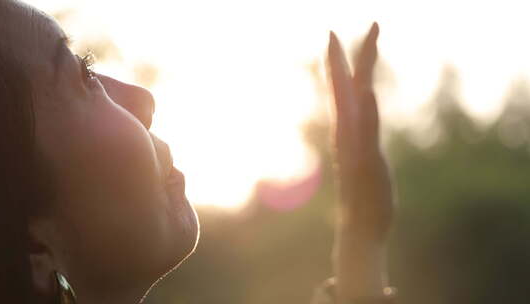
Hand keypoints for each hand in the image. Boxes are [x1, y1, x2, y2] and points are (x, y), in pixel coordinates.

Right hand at [327, 23, 392, 243]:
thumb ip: (362, 146)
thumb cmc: (367, 198)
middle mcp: (347, 136)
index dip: (340, 64)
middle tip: (330, 32)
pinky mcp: (366, 163)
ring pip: (352, 105)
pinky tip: (368, 93)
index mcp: (349, 132)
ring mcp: (354, 148)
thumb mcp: (367, 163)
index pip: (344, 91)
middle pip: (344, 90)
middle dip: (339, 60)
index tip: (334, 39)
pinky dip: (367, 112)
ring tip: (347, 50)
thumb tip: (361, 141)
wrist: (361, 230)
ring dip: (353, 76)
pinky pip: (367, 134)